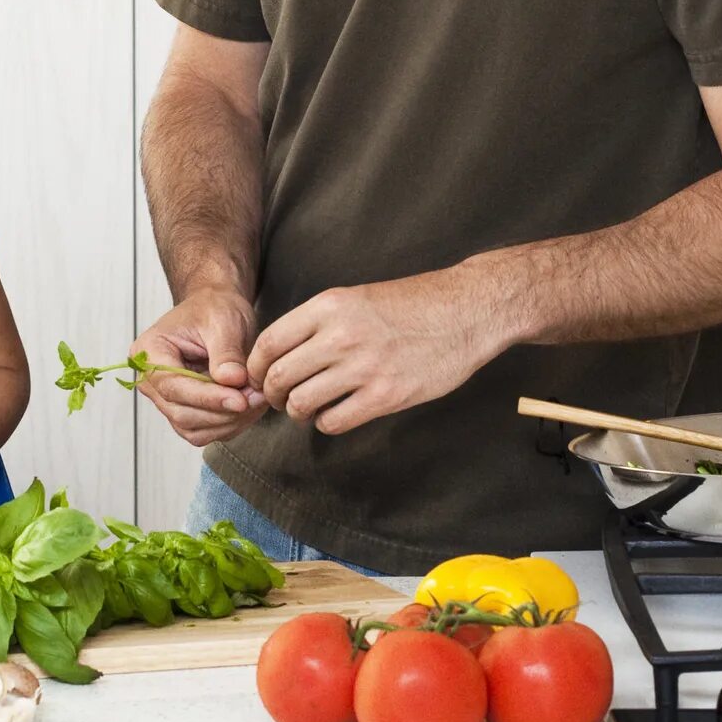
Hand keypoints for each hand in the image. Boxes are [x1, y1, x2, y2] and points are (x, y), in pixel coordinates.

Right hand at [134, 286, 262, 449]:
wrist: (216, 309)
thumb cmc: (214, 308)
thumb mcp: (224, 321)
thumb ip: (226, 352)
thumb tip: (232, 381)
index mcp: (149, 351)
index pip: (173, 386)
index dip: (208, 398)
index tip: (240, 400)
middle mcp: (151, 380)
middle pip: (182, 413)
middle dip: (223, 411)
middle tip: (257, 398)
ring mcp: (166, 399)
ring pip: (193, 429)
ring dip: (228, 421)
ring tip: (256, 400)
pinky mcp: (184, 410)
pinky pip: (203, 431)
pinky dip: (228, 425)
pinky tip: (249, 407)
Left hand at [246, 269, 508, 434]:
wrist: (467, 311)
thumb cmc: (412, 305)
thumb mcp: (357, 298)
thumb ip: (319, 323)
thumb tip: (280, 356)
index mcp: (329, 306)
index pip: (268, 343)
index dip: (254, 367)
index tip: (259, 377)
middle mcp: (340, 336)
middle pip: (278, 377)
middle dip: (272, 394)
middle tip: (281, 399)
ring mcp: (363, 368)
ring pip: (301, 403)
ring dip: (298, 411)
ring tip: (310, 407)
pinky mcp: (386, 396)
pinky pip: (333, 422)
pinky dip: (327, 423)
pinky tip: (338, 413)